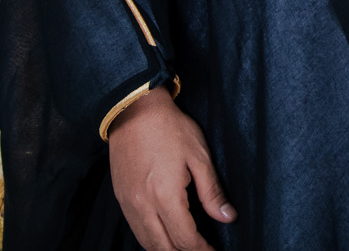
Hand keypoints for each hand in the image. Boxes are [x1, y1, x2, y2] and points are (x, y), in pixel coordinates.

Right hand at [107, 88, 235, 250]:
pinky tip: (164, 235)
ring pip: (147, 243)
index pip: (185, 239)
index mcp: (165, 196)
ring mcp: (128, 204)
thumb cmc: (170, 129)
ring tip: (186, 248)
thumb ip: (212, 191)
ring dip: (166, 250)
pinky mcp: (121, 198)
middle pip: (163, 247)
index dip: (201, 250)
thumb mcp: (199, 156)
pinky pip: (136, 230)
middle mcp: (143, 206)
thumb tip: (227, 217)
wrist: (133, 111)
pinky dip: (151, 240)